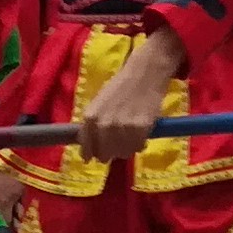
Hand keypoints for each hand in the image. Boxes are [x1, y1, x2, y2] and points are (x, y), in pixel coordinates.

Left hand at [77, 29, 188, 159]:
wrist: (145, 73)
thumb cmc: (121, 86)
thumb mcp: (99, 103)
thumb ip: (94, 124)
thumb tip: (91, 148)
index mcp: (91, 117)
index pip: (86, 147)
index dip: (90, 154)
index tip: (92, 158)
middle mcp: (104, 124)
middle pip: (104, 154)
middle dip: (110, 153)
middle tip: (117, 146)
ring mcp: (122, 127)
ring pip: (122, 153)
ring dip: (126, 149)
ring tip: (131, 137)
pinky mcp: (140, 128)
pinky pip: (137, 147)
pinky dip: (140, 144)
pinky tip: (141, 134)